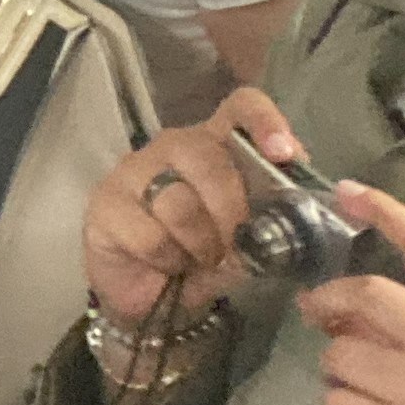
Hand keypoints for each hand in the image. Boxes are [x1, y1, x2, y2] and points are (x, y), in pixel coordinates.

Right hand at [82, 86, 307, 335]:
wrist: (151, 298)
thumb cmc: (201, 257)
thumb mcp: (246, 239)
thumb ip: (271, 218)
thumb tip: (298, 213)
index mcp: (215, 144)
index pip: (241, 107)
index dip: (265, 122)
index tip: (283, 155)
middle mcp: (173, 145)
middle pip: (209, 158)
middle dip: (231, 211)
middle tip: (234, 247)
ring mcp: (133, 170)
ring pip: (179, 202)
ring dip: (200, 244)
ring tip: (199, 260)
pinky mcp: (105, 203)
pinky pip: (150, 234)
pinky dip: (168, 259)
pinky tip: (167, 264)